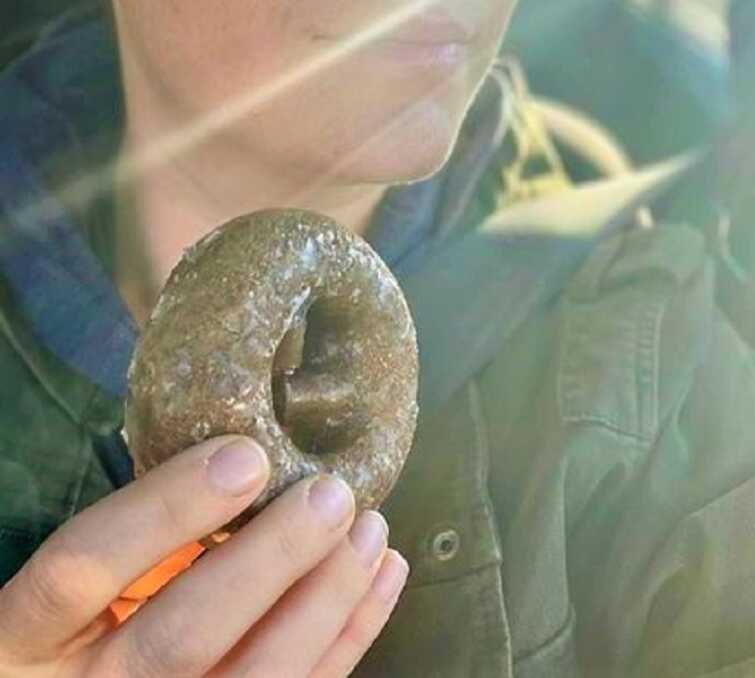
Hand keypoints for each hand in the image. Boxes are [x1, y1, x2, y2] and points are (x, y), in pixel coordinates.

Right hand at [0, 435, 407, 675]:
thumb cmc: (78, 631)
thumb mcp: (81, 587)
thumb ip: (138, 539)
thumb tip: (242, 458)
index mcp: (26, 637)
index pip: (83, 567)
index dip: (166, 508)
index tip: (248, 453)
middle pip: (180, 636)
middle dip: (269, 562)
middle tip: (332, 496)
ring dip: (326, 603)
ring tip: (370, 531)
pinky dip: (349, 639)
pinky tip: (382, 579)